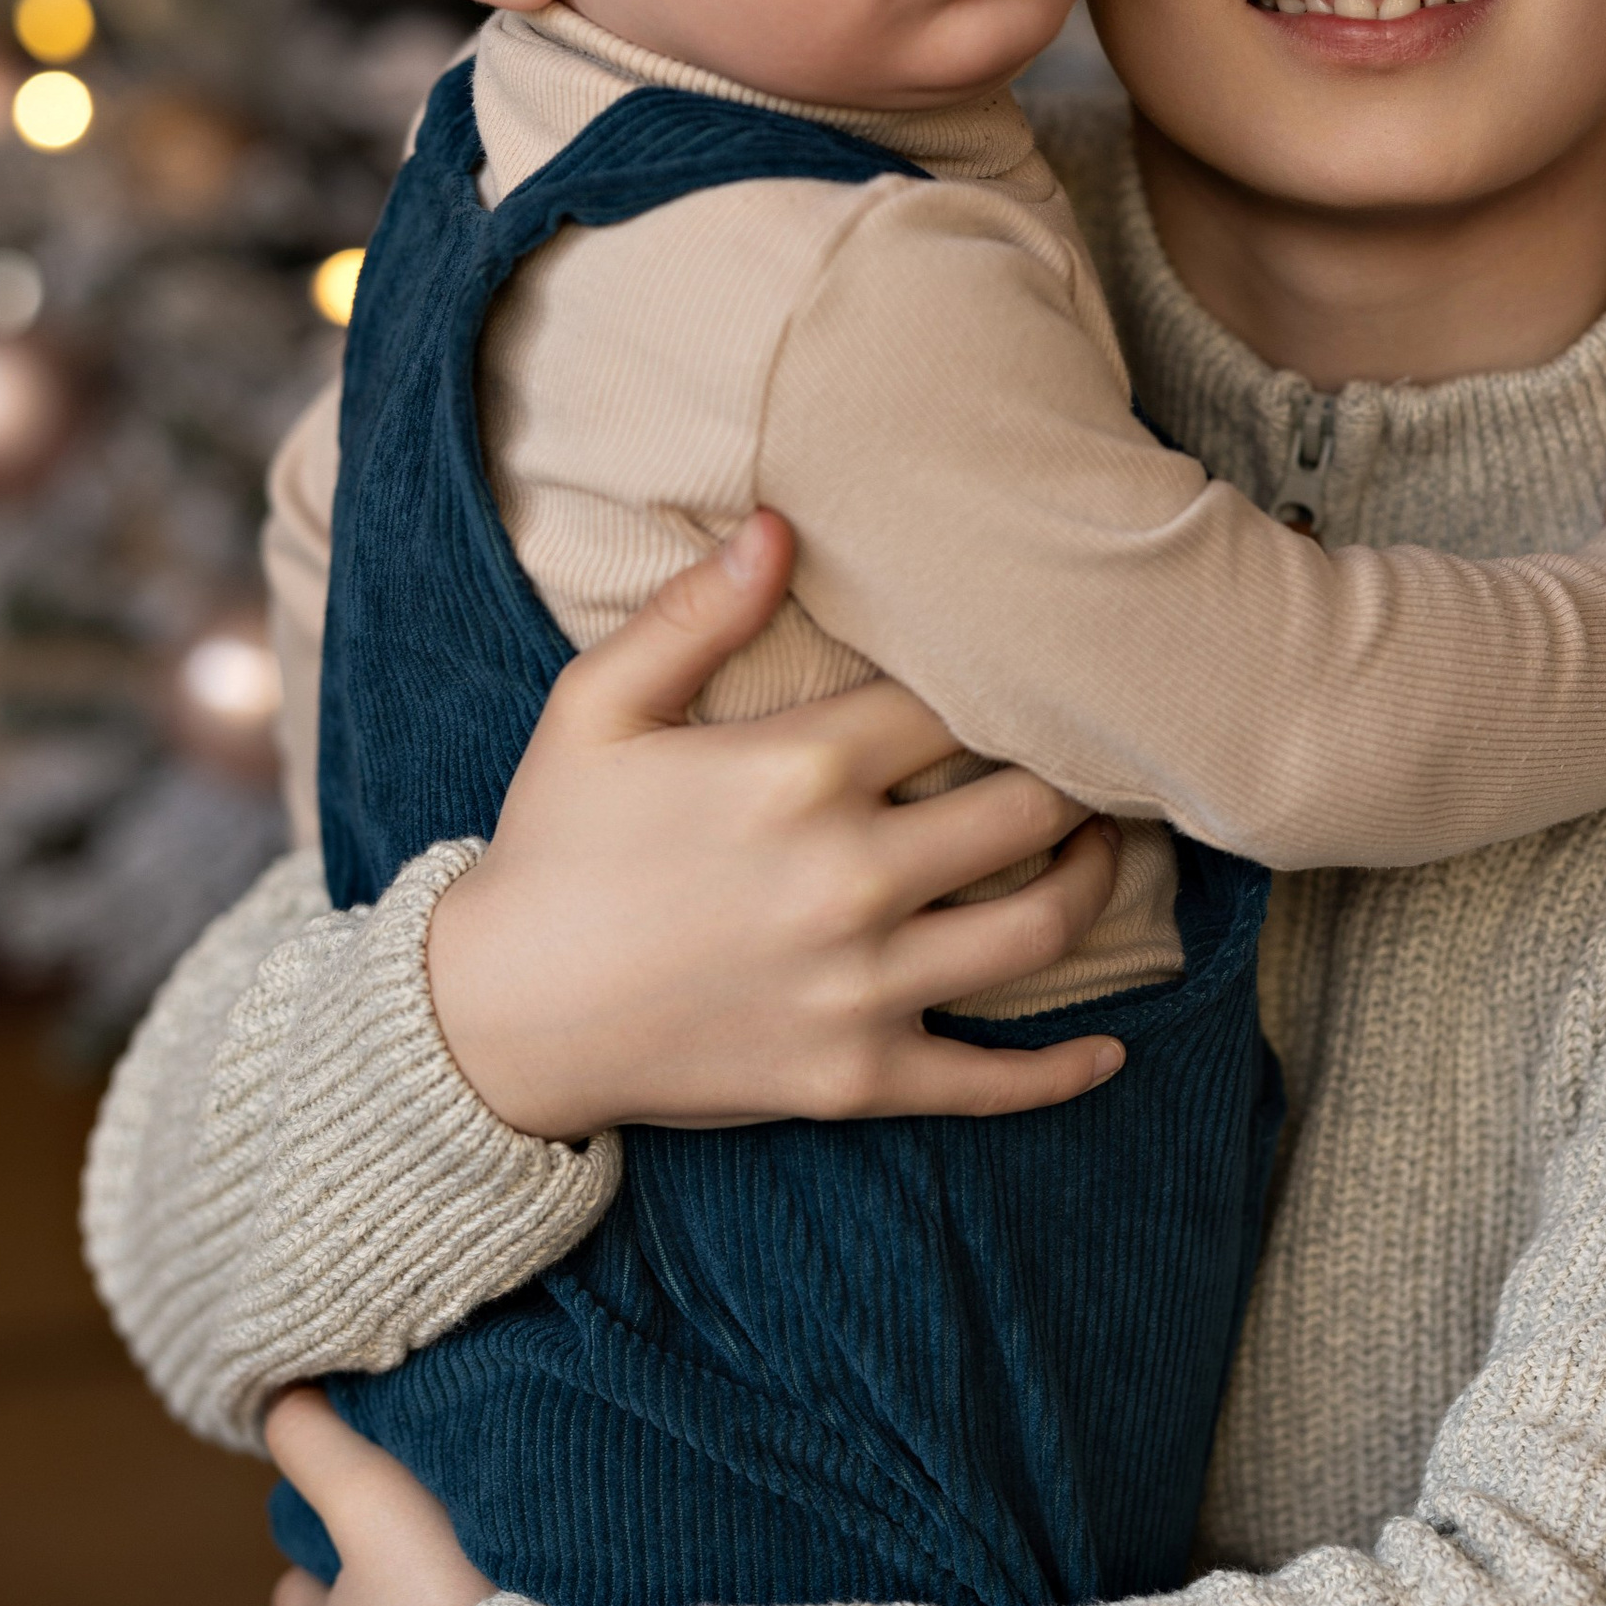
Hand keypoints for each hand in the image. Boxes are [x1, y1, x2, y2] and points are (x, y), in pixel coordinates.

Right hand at [424, 509, 1126, 1142]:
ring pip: (1039, 928)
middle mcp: (852, 875)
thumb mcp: (597, 708)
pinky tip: (1109, 1053)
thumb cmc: (550, 847)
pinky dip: (1061, 1073)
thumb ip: (695, 613)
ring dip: (1092, 884)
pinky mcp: (856, 1077)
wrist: (497, 1016)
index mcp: (800, 769)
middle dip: (1076, 777)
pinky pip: (990, 1081)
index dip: (1004, 682)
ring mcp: (862, 984)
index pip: (955, 703)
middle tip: (1098, 757)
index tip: (1038, 673)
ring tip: (1103, 851)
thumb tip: (780, 524)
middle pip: (1026, 807)